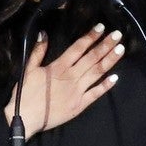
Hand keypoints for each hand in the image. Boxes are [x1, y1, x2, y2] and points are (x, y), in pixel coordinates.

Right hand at [4, 23, 124, 138]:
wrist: (25, 117)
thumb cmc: (26, 93)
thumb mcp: (29, 69)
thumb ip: (38, 51)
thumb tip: (44, 34)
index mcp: (59, 66)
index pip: (79, 47)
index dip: (91, 36)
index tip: (101, 27)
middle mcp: (71, 76)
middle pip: (92, 57)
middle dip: (105, 45)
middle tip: (118, 34)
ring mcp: (78, 91)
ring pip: (97, 72)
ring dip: (109, 60)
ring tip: (121, 49)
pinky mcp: (80, 105)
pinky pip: (95, 94)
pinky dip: (106, 86)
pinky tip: (116, 77)